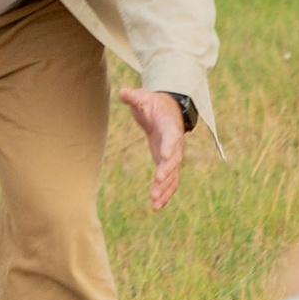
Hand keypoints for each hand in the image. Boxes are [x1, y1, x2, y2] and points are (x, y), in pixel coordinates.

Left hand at [117, 88, 190, 211]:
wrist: (167, 111)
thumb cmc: (153, 104)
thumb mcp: (143, 97)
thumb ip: (134, 97)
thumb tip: (123, 92)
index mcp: (170, 127)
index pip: (171, 138)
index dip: (168, 148)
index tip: (164, 158)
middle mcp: (175, 144)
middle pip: (174, 161)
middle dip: (166, 173)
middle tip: (157, 184)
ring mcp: (173, 156)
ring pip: (173, 176)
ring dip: (165, 189)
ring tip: (154, 203)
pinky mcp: (168, 165)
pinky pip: (170, 182)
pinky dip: (165, 194)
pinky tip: (156, 206)